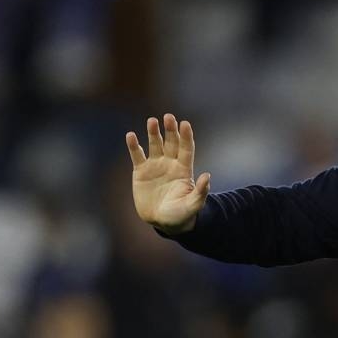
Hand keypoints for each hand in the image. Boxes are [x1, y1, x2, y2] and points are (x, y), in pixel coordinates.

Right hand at [127, 113, 210, 234]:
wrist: (162, 221)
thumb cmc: (181, 214)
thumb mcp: (193, 205)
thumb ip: (200, 192)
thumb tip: (207, 176)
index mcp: (184, 168)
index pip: (186, 148)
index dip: (186, 136)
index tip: (185, 124)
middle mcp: (170, 163)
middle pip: (171, 142)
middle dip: (170, 130)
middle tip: (169, 117)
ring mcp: (155, 165)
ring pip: (155, 144)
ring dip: (153, 132)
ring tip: (152, 121)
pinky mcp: (140, 171)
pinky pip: (137, 155)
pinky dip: (133, 145)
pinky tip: (131, 135)